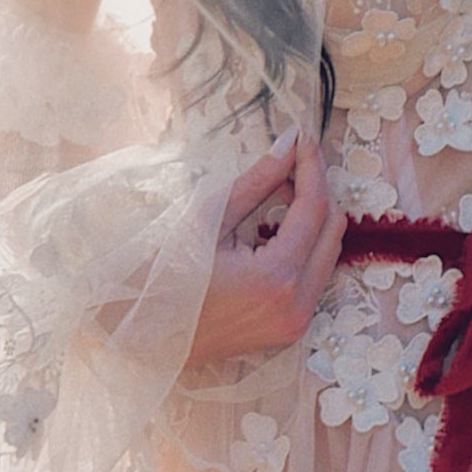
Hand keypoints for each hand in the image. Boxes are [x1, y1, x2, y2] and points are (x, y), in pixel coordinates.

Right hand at [184, 129, 343, 371]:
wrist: (140, 333)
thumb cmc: (163, 274)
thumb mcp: (209, 219)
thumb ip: (257, 182)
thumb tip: (288, 144)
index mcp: (277, 277)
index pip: (313, 208)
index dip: (311, 167)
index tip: (303, 137)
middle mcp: (297, 305)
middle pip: (331, 230)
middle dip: (316, 190)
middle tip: (289, 162)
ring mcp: (295, 322)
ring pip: (327, 254)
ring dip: (312, 219)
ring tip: (280, 192)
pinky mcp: (288, 330)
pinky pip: (314, 277)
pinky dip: (304, 247)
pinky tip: (276, 228)